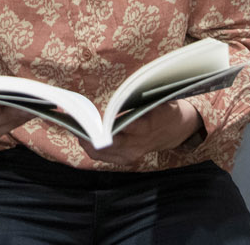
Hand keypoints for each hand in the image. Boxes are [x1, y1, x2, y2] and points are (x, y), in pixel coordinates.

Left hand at [86, 100, 201, 166]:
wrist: (175, 130)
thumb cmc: (164, 108)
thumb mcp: (160, 98)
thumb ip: (144, 95)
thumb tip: (126, 89)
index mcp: (150, 125)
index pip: (132, 126)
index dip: (113, 124)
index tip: (99, 118)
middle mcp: (138, 145)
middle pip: (110, 143)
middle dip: (92, 133)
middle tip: (78, 120)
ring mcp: (130, 155)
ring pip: (101, 152)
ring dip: (86, 139)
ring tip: (74, 124)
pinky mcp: (124, 159)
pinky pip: (101, 156)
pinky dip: (89, 145)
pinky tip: (81, 133)